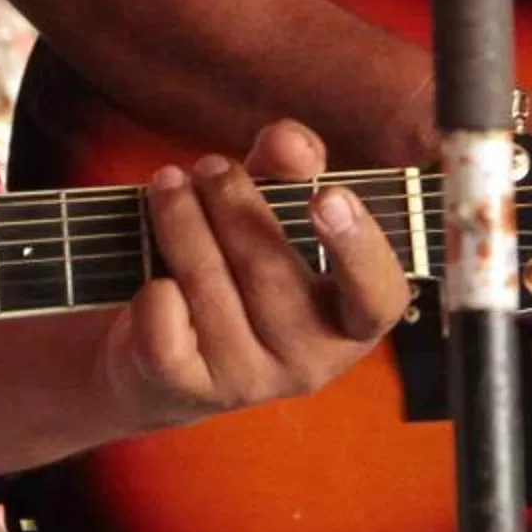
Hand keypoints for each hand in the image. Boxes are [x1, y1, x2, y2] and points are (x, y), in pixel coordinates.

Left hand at [97, 119, 410, 430]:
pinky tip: (153, 269)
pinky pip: (163, 327)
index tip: (327, 194)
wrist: (164, 357)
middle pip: (269, 269)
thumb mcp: (271, 212)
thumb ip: (289, 169)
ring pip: (208, 288)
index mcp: (351, 320)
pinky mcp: (188, 390)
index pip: (378, 295)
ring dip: (181, 221)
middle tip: (209, 165)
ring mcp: (249, 382)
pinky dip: (153, 288)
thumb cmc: (237, 268)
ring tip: (167, 185)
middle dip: (232, 202)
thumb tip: (289, 141)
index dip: (358, 247)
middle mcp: (310, 361)